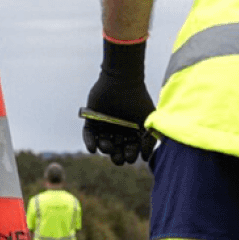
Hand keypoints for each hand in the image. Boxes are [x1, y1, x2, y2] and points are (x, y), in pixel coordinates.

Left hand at [83, 39, 156, 165]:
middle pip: (116, 148)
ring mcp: (104, 123)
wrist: (122, 80)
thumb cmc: (138, 100)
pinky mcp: (92, 118)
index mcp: (131, 129)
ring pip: (103, 142)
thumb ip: (149, 140)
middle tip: (117, 157)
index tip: (129, 158)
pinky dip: (89, 142)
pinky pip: (89, 134)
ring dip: (104, 148)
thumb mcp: (148, 121)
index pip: (130, 148)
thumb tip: (145, 158)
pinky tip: (92, 148)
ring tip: (107, 147)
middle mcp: (118, 128)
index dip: (130, 154)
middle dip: (116, 155)